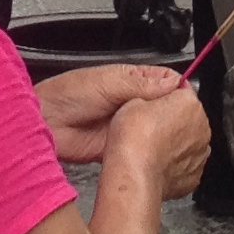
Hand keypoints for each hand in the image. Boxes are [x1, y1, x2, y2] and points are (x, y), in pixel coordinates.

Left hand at [40, 64, 187, 163]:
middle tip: (181, 124)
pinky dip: (149, 152)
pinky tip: (154, 153)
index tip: (188, 102)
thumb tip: (172, 83)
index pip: (168, 83)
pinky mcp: (123, 147)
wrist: (45, 123)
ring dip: (162, 135)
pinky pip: (143, 150)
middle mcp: (134, 102)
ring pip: (156, 131)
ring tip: (170, 139)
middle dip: (174, 116)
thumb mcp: (108, 81)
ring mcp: (129, 126)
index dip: (180, 92)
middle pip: (165, 109)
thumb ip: (140, 84)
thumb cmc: (68, 94)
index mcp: (134, 80)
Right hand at [104, 84, 210, 201]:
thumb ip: (149, 96)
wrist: (134, 175)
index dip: (164, 96)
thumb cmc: (134, 140)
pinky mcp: (194, 176)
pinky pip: (185, 164)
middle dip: (171, 120)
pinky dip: (174, 163)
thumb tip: (148, 100)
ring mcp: (200, 154)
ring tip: (151, 147)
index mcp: (189, 104)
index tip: (153, 103)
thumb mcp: (132, 101)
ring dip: (175, 142)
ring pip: (188, 142)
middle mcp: (201, 128)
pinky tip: (156, 163)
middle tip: (148, 127)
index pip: (181, 91)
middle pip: (187, 117)